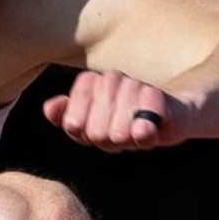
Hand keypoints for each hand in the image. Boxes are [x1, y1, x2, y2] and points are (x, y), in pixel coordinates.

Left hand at [41, 71, 190, 150]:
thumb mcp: (89, 123)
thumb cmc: (121, 121)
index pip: (73, 120)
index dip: (82, 134)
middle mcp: (112, 78)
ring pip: (118, 131)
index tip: (92, 133)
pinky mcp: (159, 99)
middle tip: (117, 136)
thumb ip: (66, 116)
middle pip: (95, 131)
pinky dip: (142, 133)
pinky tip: (143, 134)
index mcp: (91, 83)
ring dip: (126, 140)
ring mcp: (136, 86)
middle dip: (105, 141)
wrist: (168, 117)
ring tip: (133, 132)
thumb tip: (50, 107)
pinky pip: (143, 124)